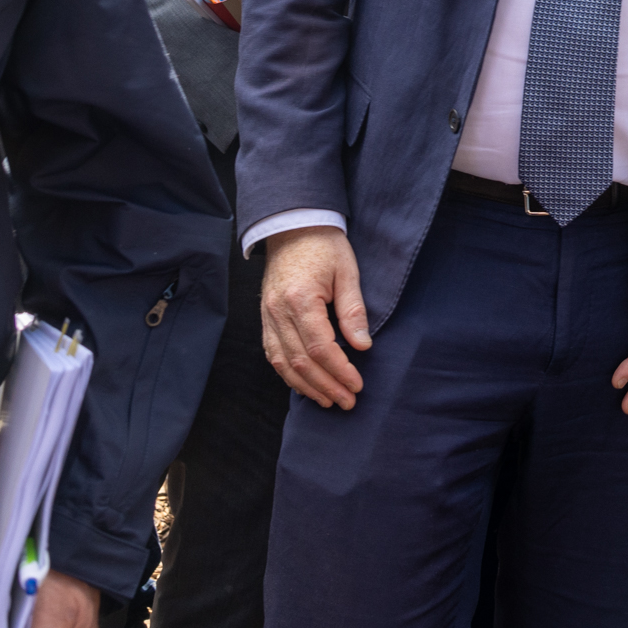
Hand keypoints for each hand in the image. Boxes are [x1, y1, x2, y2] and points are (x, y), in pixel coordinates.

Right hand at [260, 225, 370, 408]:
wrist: (293, 225)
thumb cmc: (324, 245)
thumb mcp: (347, 271)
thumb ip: (353, 310)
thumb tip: (362, 346)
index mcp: (300, 298)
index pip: (320, 348)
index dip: (339, 370)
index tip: (357, 385)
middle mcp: (278, 311)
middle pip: (300, 361)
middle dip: (326, 386)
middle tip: (347, 401)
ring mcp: (267, 315)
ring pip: (282, 362)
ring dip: (306, 386)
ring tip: (328, 401)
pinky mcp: (265, 317)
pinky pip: (273, 353)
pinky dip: (288, 373)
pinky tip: (305, 385)